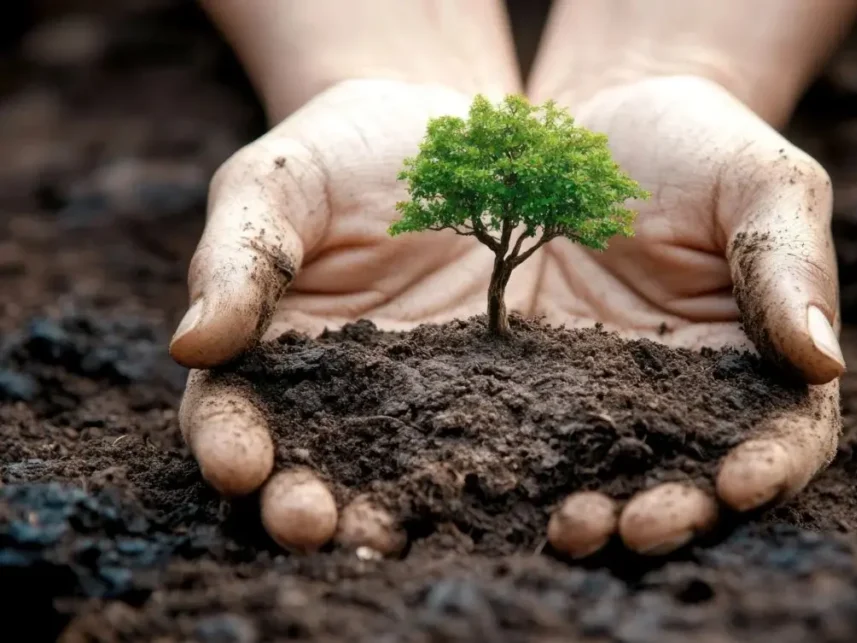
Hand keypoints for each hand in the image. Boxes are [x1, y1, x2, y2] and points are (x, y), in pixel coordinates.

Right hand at [172, 79, 540, 551]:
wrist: (455, 133)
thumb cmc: (344, 147)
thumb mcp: (282, 180)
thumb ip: (241, 255)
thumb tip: (190, 343)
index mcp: (267, 347)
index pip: (228, 410)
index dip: (226, 441)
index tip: (237, 465)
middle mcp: (338, 392)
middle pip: (307, 464)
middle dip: (300, 503)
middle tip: (311, 527)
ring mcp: (418, 399)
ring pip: (394, 472)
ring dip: (385, 512)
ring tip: (388, 537)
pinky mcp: (490, 392)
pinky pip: (484, 442)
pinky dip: (482, 476)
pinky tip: (489, 496)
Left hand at [533, 75, 843, 554]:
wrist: (591, 126)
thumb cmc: (696, 144)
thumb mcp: (758, 179)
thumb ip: (789, 261)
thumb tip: (822, 357)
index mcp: (758, 359)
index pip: (784, 433)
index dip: (772, 467)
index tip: (740, 482)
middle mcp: (683, 398)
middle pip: (692, 478)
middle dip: (674, 513)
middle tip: (638, 527)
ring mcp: (602, 399)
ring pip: (610, 476)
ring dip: (598, 515)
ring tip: (571, 528)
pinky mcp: (533, 386)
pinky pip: (529, 438)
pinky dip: (520, 473)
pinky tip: (494, 487)